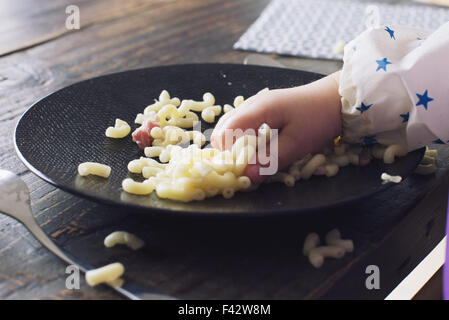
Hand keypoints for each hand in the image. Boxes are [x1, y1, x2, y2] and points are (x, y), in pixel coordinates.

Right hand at [211, 71, 341, 182]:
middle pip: (222, 128)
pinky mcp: (261, 107)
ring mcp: (255, 103)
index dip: (228, 155)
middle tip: (244, 168)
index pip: (226, 133)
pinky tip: (253, 148)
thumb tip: (248, 176)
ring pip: (229, 125)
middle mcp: (251, 104)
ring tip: (248, 160)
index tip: (241, 171)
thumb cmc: (319, 119)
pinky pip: (240, 122)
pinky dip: (240, 137)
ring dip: (233, 144)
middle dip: (227, 151)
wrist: (337, 98)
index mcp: (258, 110)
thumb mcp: (297, 144)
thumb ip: (270, 160)